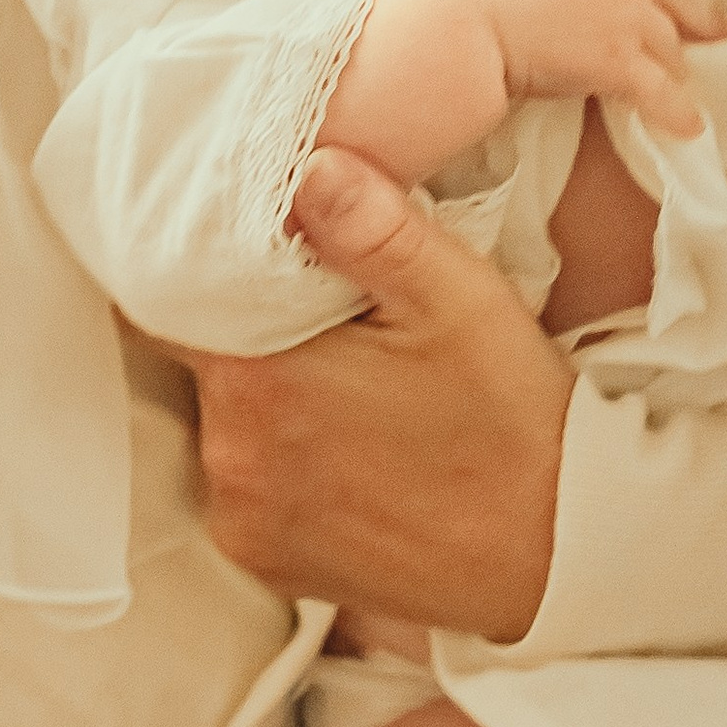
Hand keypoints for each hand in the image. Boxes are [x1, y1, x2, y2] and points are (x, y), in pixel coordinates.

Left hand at [181, 148, 570, 636]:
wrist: (560, 557)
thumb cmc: (515, 428)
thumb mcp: (461, 302)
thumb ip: (374, 228)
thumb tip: (308, 167)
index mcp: (258, 376)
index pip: (165, 296)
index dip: (200, 266)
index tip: (254, 255)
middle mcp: (228, 454)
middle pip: (198, 361)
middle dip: (246, 333)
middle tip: (330, 324)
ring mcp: (241, 517)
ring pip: (222, 424)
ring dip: (265, 402)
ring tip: (352, 395)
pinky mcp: (265, 559)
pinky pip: (244, 489)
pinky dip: (279, 465)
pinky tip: (350, 455)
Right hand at [458, 0, 723, 135]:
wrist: (468, 16)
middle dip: (700, 15)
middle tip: (712, 28)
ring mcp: (629, 15)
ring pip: (672, 44)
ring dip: (678, 64)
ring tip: (680, 78)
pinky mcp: (620, 63)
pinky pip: (663, 93)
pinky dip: (679, 112)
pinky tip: (689, 126)